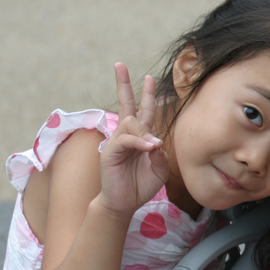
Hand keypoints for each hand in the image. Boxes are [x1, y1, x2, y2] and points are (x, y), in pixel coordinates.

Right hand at [96, 63, 169, 218]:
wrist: (124, 204)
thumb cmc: (140, 186)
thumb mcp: (158, 169)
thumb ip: (160, 154)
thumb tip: (156, 142)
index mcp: (140, 137)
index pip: (143, 111)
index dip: (147, 95)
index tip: (150, 78)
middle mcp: (127, 135)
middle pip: (126, 105)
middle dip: (124, 85)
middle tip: (119, 65)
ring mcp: (116, 142)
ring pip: (130, 123)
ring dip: (144, 133)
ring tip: (152, 148)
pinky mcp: (110, 152)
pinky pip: (124, 140)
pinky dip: (138, 142)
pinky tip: (148, 148)